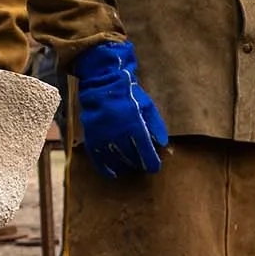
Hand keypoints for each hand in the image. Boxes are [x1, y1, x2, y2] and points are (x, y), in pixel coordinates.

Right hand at [70, 40, 167, 178]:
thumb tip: (163, 144)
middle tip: (142, 166)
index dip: (151, 162)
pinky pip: (97, 156)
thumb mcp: (148, 106)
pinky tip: (112, 173)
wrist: (102, 82)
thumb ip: (155, 126)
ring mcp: (103, 135)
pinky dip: (104, 167)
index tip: (155, 167)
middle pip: (131, 157)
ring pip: (115, 158)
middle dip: (138, 163)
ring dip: (124, 165)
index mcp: (135, 126)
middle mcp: (118, 133)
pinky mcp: (91, 135)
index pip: (146, 152)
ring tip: (129, 168)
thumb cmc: (129, 94)